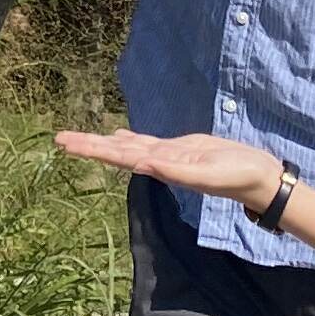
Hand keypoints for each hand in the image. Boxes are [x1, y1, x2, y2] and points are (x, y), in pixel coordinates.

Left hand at [56, 125, 285, 215]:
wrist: (256, 177)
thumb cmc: (235, 177)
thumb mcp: (206, 172)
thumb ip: (176, 170)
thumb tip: (144, 163)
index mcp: (160, 167)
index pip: (118, 156)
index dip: (93, 149)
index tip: (67, 145)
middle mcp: (157, 162)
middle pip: (115, 151)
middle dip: (88, 144)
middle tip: (58, 139)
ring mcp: (167, 154)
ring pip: (127, 146)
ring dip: (103, 142)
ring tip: (77, 138)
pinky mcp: (178, 147)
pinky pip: (146, 142)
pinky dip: (128, 139)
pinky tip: (117, 137)